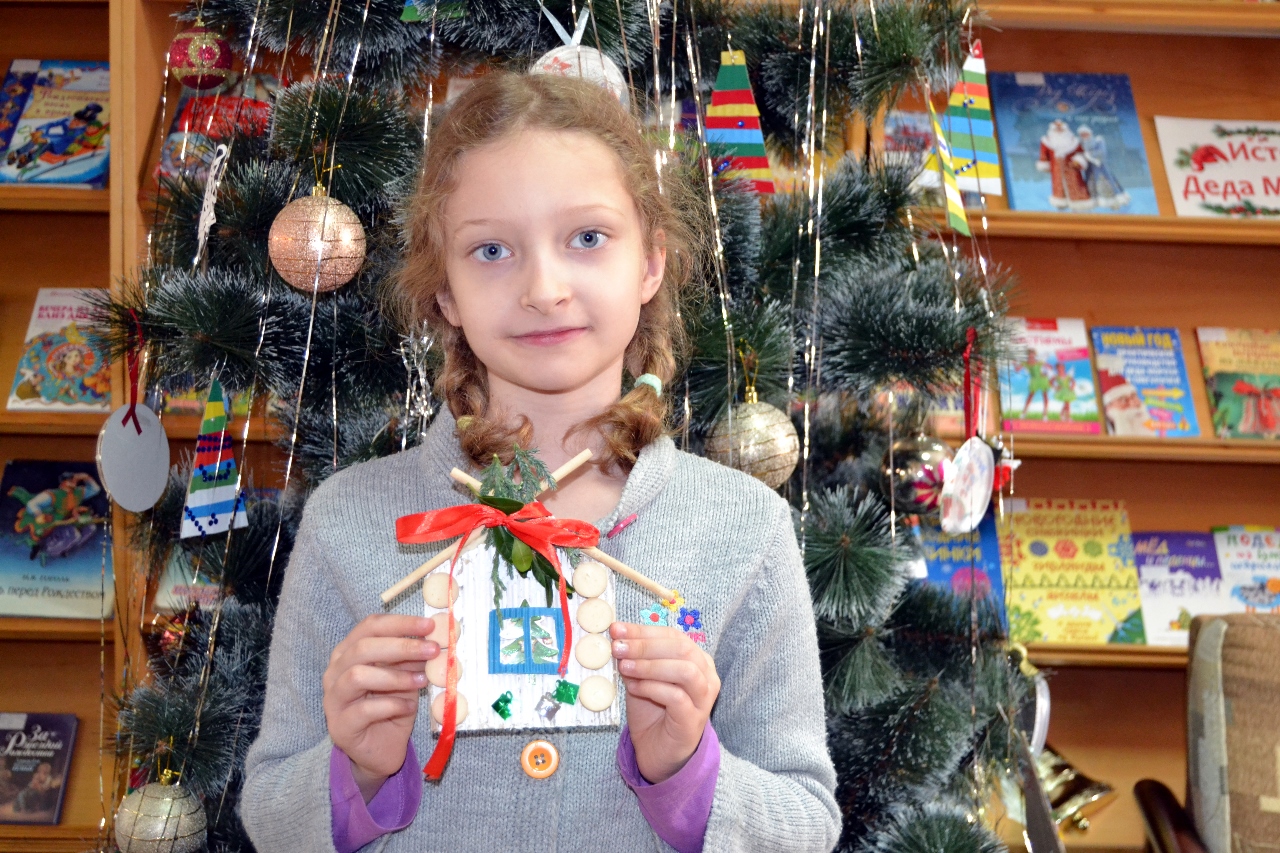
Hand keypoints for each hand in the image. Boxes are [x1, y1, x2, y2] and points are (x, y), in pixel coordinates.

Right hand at [323, 614, 438, 801]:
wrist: (381, 751)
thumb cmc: (392, 708)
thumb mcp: (407, 678)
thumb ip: (413, 660)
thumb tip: (433, 639)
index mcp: (349, 652)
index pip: (370, 627)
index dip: (400, 623)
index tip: (429, 626)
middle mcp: (335, 672)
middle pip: (362, 648)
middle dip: (402, 646)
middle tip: (432, 650)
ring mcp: (333, 699)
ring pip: (357, 676)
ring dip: (395, 676)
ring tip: (422, 681)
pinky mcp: (340, 726)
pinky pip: (364, 710)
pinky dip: (391, 704)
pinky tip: (408, 706)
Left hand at [610, 621, 720, 783]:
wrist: (656, 751)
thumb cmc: (652, 711)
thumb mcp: (640, 678)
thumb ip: (634, 659)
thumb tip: (617, 637)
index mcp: (696, 659)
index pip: (673, 635)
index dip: (644, 630)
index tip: (616, 629)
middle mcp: (706, 675)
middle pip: (682, 648)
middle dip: (645, 645)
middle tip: (618, 647)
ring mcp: (704, 698)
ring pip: (685, 670)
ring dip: (650, 665)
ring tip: (624, 667)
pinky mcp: (694, 720)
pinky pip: (677, 697)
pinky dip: (652, 688)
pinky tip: (633, 688)